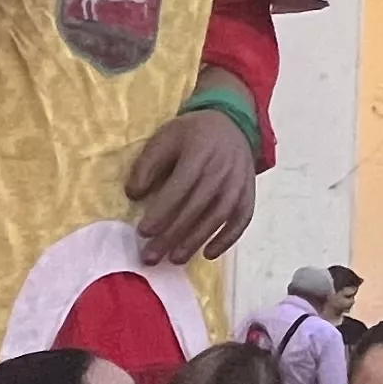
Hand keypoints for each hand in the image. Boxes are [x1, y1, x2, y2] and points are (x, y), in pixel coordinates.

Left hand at [127, 110, 257, 264]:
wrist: (232, 123)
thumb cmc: (193, 133)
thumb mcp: (165, 138)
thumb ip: (148, 164)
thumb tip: (134, 195)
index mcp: (199, 154)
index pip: (178, 189)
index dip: (161, 213)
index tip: (143, 232)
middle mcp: (221, 171)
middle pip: (195, 209)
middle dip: (171, 235)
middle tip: (151, 256)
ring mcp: (237, 184)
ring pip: (216, 218)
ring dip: (195, 241)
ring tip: (175, 259)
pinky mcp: (248, 194)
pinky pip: (241, 220)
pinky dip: (227, 239)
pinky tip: (209, 254)